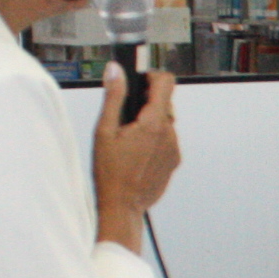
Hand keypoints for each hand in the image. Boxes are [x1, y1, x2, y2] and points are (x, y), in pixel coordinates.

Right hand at [90, 74, 179, 244]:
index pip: (166, 83)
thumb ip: (113, 97)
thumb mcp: (104, 130)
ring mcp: (174, 149)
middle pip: (165, 103)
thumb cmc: (110, 173)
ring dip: (150, 122)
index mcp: (153, 124)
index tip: (139, 82)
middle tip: (126, 115)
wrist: (122, 206)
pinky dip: (154, 139)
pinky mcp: (174, 161)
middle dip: (147, 103)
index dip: (151, 77)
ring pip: (165, 123)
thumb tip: (116, 71)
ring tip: (128, 137)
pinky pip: (167, 140)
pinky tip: (136, 152)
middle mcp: (169, 135)